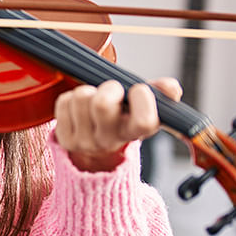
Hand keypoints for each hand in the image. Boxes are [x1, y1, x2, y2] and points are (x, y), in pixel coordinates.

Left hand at [54, 77, 181, 171]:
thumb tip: (171, 89)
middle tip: (112, 91)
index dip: (142, 98)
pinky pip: (64, 102)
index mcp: (135, 132)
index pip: (144, 120)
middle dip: (109, 88)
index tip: (138, 90)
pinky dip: (70, 98)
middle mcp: (109, 141)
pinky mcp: (64, 137)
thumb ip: (161, 95)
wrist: (96, 148)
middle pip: (102, 104)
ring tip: (94, 99)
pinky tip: (79, 108)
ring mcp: (85, 141)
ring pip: (81, 97)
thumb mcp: (144, 108)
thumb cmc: (121, 119)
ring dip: (88, 91)